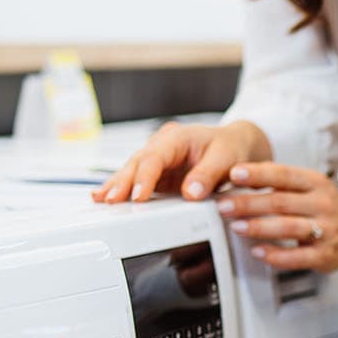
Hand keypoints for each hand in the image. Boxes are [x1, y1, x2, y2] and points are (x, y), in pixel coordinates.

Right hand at [92, 119, 270, 203]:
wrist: (235, 145)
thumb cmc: (230, 147)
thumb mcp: (227, 159)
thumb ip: (208, 175)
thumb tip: (190, 194)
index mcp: (177, 137)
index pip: (156, 157)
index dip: (145, 177)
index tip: (139, 196)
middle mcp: (162, 146)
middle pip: (137, 163)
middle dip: (123, 182)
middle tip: (111, 200)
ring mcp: (157, 160)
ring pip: (132, 171)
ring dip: (118, 186)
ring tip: (102, 200)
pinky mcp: (157, 175)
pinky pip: (136, 181)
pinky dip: (122, 189)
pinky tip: (103, 197)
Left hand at [218, 162, 337, 271]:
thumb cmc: (324, 206)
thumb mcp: (309, 186)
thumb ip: (280, 182)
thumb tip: (238, 176)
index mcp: (317, 183)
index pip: (284, 175)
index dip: (258, 173)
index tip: (234, 173)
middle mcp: (323, 204)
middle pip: (281, 202)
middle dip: (249, 203)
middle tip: (223, 204)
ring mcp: (326, 231)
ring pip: (288, 228)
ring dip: (259, 227)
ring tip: (235, 226)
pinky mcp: (324, 256)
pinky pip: (296, 257)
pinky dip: (275, 255)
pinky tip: (257, 251)